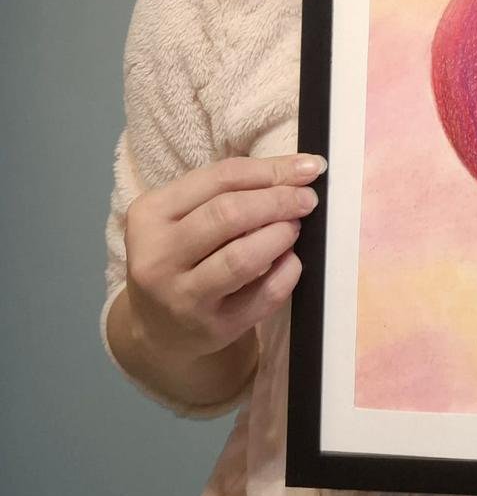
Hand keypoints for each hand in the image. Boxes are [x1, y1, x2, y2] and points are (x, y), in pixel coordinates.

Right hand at [123, 153, 324, 365]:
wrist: (154, 329)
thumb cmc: (177, 256)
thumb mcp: (181, 216)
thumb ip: (227, 190)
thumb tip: (297, 169)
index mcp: (150, 214)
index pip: (220, 178)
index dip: (270, 170)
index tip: (307, 167)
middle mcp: (159, 257)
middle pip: (229, 214)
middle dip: (278, 200)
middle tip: (306, 199)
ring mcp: (184, 297)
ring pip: (242, 257)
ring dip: (280, 235)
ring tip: (294, 227)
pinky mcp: (213, 328)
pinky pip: (263, 296)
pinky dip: (287, 272)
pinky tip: (291, 261)